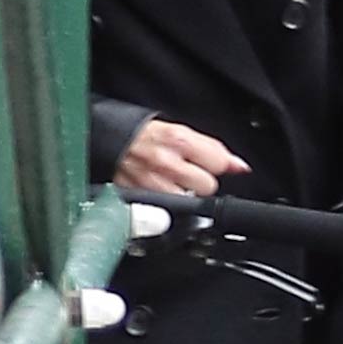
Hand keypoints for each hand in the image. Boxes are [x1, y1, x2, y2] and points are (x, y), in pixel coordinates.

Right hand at [114, 118, 249, 197]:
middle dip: (200, 181)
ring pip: (188, 201)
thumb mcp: (179, 132)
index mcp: (179, 141)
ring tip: (171, 182)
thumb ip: (211, 149)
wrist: (103, 137)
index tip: (211, 164)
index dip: (218, 165)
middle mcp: (167, 163)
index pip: (219, 163)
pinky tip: (159, 191)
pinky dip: (166, 205)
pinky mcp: (140, 199)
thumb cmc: (142, 134)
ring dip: (183, 194)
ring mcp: (153, 184)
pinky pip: (166, 211)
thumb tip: (239, 167)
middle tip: (186, 173)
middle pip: (207, 187)